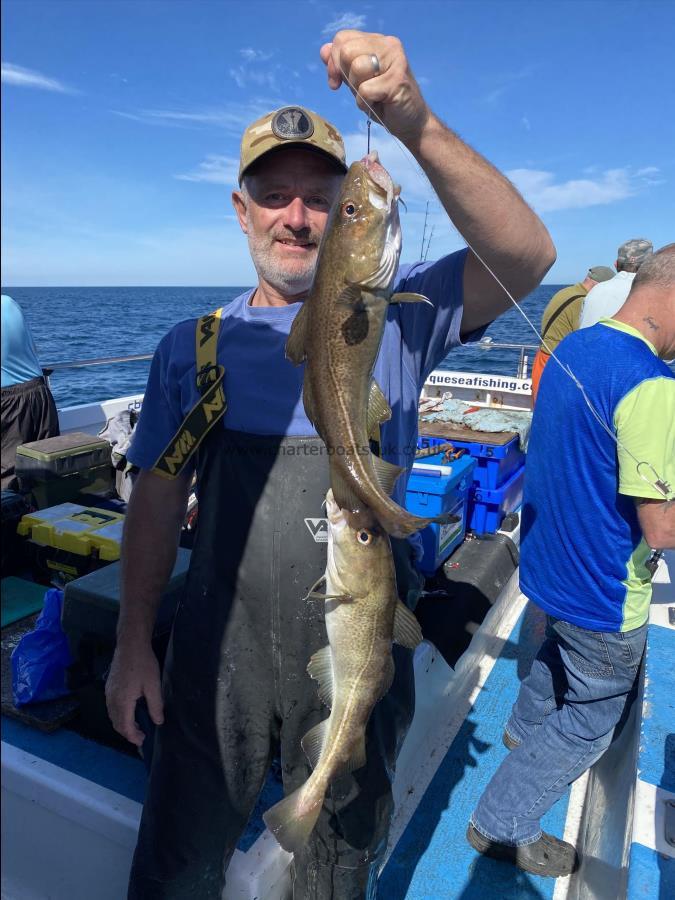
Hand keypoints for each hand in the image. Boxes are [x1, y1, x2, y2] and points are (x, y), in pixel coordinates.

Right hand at [105, 642, 163, 746]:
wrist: (130, 644)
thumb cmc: (143, 664)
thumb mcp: (153, 685)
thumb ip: (155, 706)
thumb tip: (158, 722)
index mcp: (122, 702)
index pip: (125, 727)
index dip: (133, 737)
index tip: (143, 742)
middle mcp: (111, 700)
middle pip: (116, 724)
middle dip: (127, 733)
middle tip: (141, 736)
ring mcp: (108, 693)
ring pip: (112, 716)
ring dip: (123, 725)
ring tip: (136, 727)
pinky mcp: (108, 686)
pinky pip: (111, 707)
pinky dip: (119, 715)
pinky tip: (129, 712)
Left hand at [320, 30, 429, 145]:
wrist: (410, 121)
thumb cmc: (383, 100)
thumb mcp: (356, 81)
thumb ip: (341, 64)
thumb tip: (324, 50)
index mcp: (377, 41)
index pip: (342, 38)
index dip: (334, 61)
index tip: (337, 82)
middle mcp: (387, 44)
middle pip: (347, 51)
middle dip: (346, 76)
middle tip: (361, 90)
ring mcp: (395, 60)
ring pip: (356, 68)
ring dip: (358, 91)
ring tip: (373, 96)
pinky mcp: (397, 80)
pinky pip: (365, 90)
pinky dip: (366, 103)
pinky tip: (379, 104)